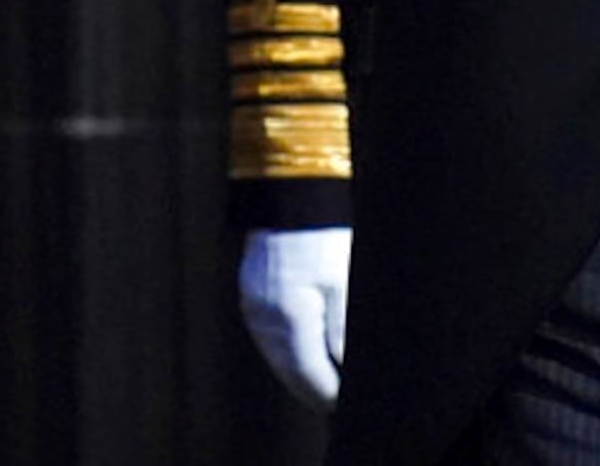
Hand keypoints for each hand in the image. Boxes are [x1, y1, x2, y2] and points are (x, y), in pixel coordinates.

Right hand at [239, 226, 351, 409]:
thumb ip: (341, 326)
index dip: (327, 391)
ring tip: (323, 388)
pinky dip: (288, 354)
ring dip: (299, 375)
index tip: (342, 404)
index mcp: (290, 315)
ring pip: (278, 356)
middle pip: (289, 369)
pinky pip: (271, 338)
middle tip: (335, 404)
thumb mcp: (343, 280)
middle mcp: (265, 318)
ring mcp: (255, 308)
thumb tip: (345, 364)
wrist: (292, 196)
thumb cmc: (324, 234)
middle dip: (313, 389)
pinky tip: (304, 358)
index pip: (308, 370)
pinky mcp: (254, 297)